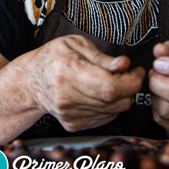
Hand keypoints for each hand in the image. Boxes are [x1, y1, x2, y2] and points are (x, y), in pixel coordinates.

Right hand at [26, 35, 144, 131]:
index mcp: (68, 72)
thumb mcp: (76, 44)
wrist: (31, 81)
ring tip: (113, 81)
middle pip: (115, 101)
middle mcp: (67, 98)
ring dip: (122, 97)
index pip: (110, 86)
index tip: (137, 71)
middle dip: (130, 88)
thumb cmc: (55, 57)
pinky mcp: (73, 124)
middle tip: (128, 74)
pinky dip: (110, 106)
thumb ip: (102, 57)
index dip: (131, 81)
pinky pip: (106, 118)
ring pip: (114, 111)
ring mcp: (69, 114)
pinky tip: (100, 93)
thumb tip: (125, 64)